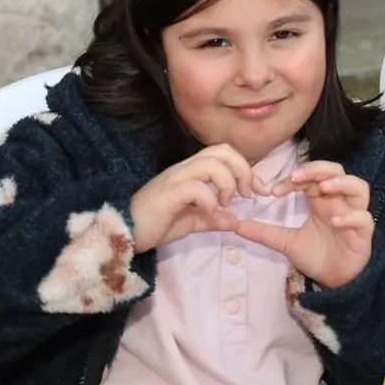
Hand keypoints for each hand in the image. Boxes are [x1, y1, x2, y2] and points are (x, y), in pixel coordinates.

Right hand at [129, 144, 267, 253]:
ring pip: (212, 163)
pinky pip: (196, 187)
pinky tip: (208, 213)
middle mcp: (184, 169)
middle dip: (243, 170)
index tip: (260, 191)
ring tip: (226, 202)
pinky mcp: (168, 193)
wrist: (124, 234)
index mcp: (191, 172)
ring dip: (227, 182)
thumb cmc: (155, 225)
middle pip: (222, 150)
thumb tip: (236, 221)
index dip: (246, 169)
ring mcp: (175, 179)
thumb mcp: (191, 222)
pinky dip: (209, 200)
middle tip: (247, 194)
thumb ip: (213, 218)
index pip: (224, 154)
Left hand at [231, 161, 374, 289]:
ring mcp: (354, 215)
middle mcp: (339, 203)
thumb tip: (234, 225)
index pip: (312, 176)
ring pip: (359, 187)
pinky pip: (364, 218)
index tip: (274, 191)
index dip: (295, 177)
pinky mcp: (363, 234)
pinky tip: (336, 221)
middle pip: (337, 171)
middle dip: (318, 170)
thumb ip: (263, 232)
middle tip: (296, 178)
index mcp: (321, 200)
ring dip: (342, 184)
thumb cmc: (315, 256)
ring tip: (323, 189)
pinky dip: (352, 216)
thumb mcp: (285, 242)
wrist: (333, 282)